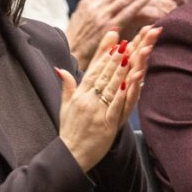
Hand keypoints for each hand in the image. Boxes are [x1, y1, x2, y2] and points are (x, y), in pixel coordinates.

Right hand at [56, 26, 160, 171]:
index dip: (104, 52)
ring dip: (121, 70)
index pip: (93, 68)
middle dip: (116, 56)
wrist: (70, 155)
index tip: (113, 36)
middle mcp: (87, 100)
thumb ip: (67, 86)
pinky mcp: (105, 124)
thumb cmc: (69, 131)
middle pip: (104, 74)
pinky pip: (115, 106)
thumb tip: (60, 69)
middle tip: (126, 39)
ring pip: (111, 87)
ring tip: (130, 54)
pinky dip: (123, 94)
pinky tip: (130, 83)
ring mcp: (96, 111)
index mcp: (80, 94)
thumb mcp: (65, 106)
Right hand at [66, 0, 159, 66]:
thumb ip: (94, 10)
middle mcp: (94, 7)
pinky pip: (126, 12)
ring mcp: (100, 17)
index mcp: (88, 3)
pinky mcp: (107, 28)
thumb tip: (107, 0)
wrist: (70, 56)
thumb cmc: (79, 42)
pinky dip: (139, 2)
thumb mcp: (82, 21)